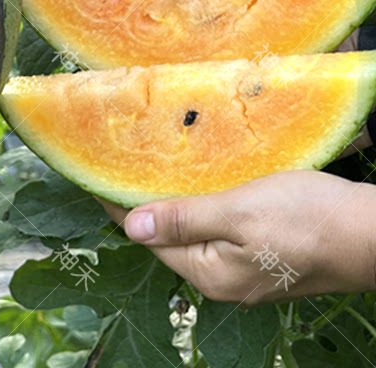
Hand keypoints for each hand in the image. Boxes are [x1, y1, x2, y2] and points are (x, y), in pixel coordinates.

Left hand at [100, 171, 375, 303]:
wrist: (373, 233)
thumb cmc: (306, 218)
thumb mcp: (237, 212)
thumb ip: (184, 220)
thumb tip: (132, 228)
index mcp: (210, 273)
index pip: (148, 238)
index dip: (121, 208)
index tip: (96, 177)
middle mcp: (222, 279)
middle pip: (169, 239)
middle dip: (145, 206)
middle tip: (122, 165)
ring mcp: (245, 271)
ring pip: (193, 233)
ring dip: (174, 204)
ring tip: (153, 169)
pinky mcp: (263, 257)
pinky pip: (218, 231)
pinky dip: (202, 207)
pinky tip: (199, 184)